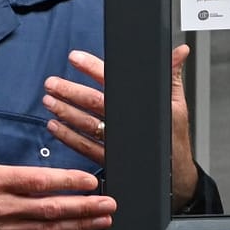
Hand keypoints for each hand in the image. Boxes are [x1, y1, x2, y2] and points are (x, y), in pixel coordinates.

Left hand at [43, 46, 199, 208]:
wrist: (176, 177)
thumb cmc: (173, 139)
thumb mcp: (177, 104)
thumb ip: (172, 76)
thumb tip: (180, 52)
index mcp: (141, 106)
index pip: (113, 81)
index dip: (93, 68)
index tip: (75, 58)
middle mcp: (126, 124)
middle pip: (94, 102)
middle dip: (70, 91)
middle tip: (52, 83)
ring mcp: (115, 142)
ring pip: (86, 124)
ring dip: (65, 112)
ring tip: (49, 102)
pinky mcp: (109, 159)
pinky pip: (84, 148)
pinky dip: (68, 137)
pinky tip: (55, 128)